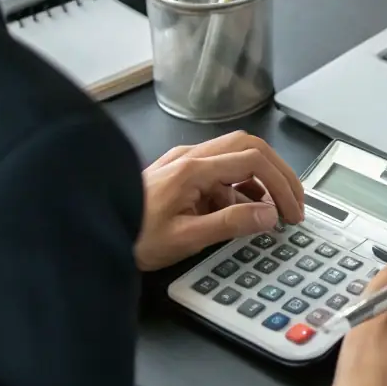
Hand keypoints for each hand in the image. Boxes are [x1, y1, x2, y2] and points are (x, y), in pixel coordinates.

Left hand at [135, 131, 304, 270]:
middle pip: (250, 147)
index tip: (292, 212)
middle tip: (294, 204)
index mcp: (194, 168)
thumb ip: (231, 224)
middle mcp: (191, 156)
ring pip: (238, 156)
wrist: (92, 228)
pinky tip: (243, 212)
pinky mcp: (181, 173)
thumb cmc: (134, 236)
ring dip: (261, 180)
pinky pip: (222, 171)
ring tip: (271, 213)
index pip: (254, 159)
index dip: (281, 183)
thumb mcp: (185, 238)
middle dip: (279, 174)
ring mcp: (185, 162)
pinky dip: (241, 187)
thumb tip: (269, 214)